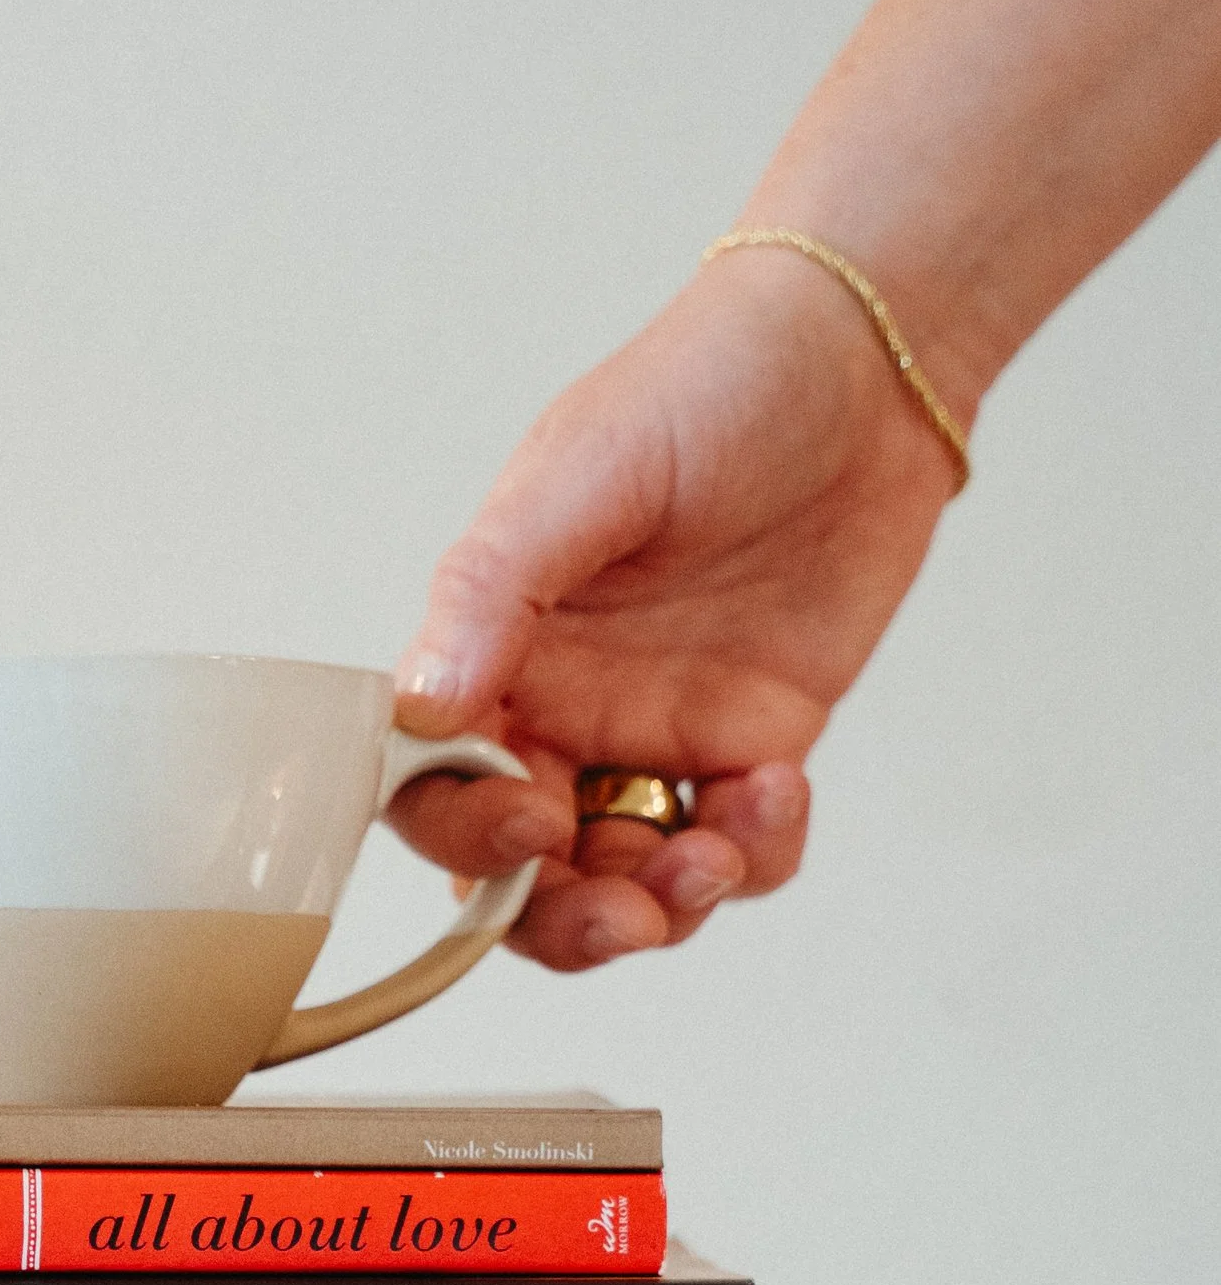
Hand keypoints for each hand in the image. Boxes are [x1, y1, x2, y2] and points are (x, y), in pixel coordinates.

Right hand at [387, 241, 968, 968]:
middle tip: (631, 916)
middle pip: (528, 874)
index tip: (537, 820)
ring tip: (717, 853)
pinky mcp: (751, 745)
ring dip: (666, 901)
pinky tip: (778, 788)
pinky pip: (736, 849)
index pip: (441, 788)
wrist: (864, 363)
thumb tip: (420, 708)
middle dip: (570, 920)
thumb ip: (491, 592)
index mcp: (496, 655)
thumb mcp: (581, 475)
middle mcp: (564, 712)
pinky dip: (756, 853)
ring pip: (630, 883)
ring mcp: (658, 737)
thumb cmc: (706, 386)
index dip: (474, 837)